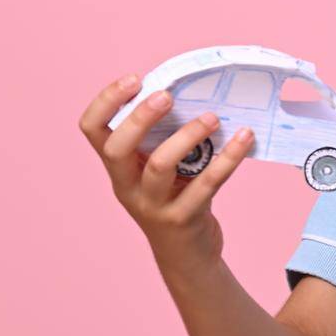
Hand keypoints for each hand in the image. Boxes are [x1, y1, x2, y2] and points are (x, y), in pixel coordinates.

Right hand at [78, 75, 256, 269]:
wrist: (187, 256)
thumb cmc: (175, 200)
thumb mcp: (159, 172)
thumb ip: (163, 139)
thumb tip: (193, 92)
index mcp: (117, 168)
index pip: (91, 130)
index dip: (106, 101)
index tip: (135, 79)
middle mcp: (127, 187)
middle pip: (116, 149)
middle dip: (139, 118)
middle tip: (167, 95)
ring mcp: (153, 205)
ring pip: (160, 165)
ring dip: (187, 136)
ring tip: (212, 117)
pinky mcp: (183, 218)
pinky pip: (206, 184)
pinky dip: (227, 159)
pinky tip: (244, 138)